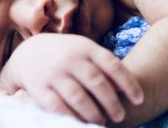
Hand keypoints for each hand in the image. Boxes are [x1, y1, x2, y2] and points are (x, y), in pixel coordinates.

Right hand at [0, 33, 143, 124]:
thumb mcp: (83, 50)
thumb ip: (102, 64)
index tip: (139, 100)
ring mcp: (53, 72)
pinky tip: (79, 122)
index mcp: (84, 47)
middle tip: (119, 115)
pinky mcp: (39, 87)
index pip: (112, 64)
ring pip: (78, 97)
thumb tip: (126, 89)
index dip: (128, 83)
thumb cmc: (64, 54)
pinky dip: (71, 116)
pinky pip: (57, 106)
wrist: (28, 52)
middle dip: (111, 102)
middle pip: (96, 82)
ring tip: (101, 121)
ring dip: (93, 113)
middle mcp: (69, 58)